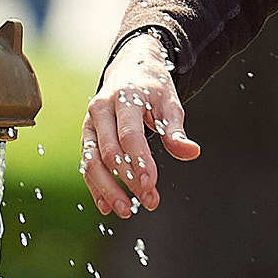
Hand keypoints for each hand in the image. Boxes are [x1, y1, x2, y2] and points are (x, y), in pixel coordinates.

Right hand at [81, 31, 200, 215]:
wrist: (129, 67)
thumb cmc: (152, 87)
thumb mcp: (169, 102)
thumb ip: (176, 129)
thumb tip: (191, 152)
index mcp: (123, 97)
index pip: (129, 135)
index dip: (140, 162)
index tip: (152, 185)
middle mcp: (101, 109)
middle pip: (109, 152)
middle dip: (128, 180)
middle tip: (149, 201)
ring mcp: (90, 123)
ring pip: (91, 161)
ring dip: (107, 189)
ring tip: (126, 211)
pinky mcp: (87, 136)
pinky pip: (87, 164)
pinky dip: (95, 186)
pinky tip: (107, 206)